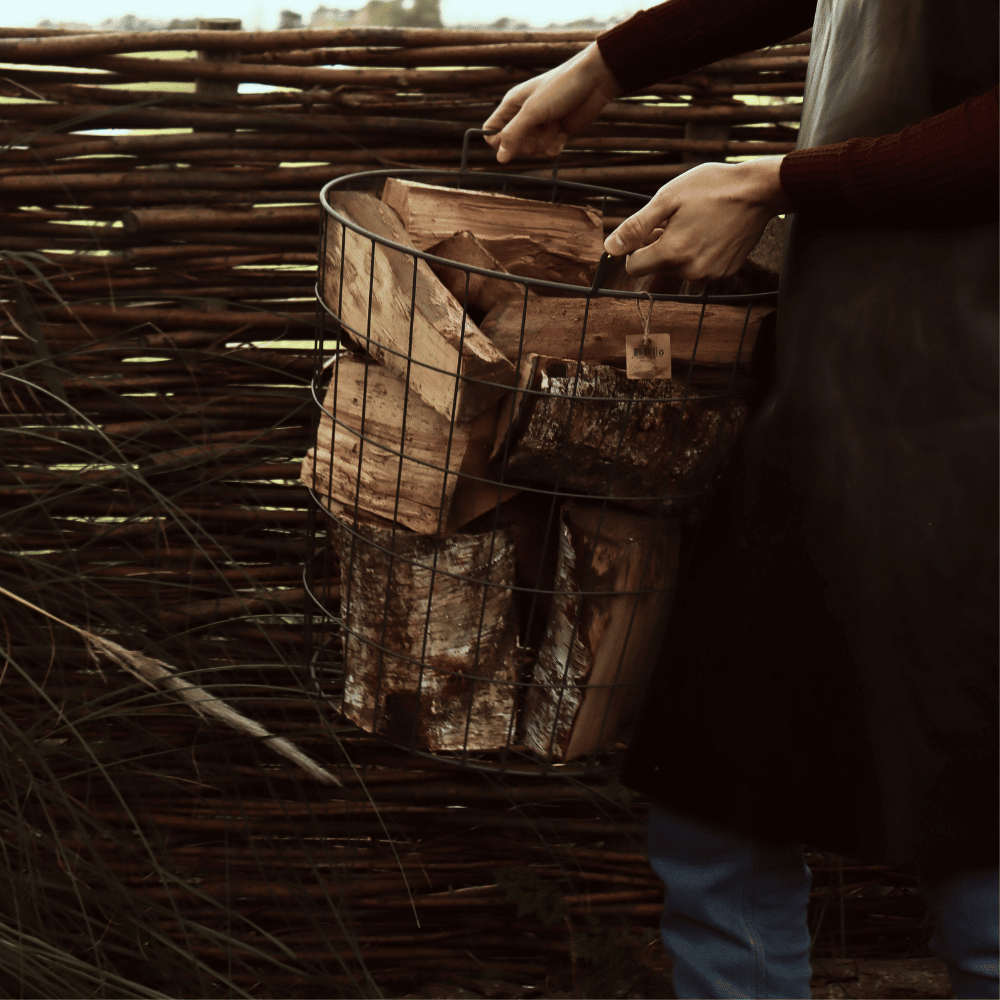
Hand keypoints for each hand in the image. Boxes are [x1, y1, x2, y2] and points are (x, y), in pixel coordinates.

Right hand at [483, 43, 622, 162]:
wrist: (594, 81)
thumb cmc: (561, 87)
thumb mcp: (533, 110)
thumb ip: (513, 134)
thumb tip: (500, 159)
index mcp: (511, 105)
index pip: (491, 132)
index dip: (499, 141)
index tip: (514, 137)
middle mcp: (523, 116)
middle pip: (513, 146)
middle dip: (529, 142)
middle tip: (541, 126)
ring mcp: (540, 126)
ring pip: (532, 151)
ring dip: (546, 141)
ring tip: (556, 121)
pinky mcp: (556, 133)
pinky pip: (548, 152)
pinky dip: (557, 144)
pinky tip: (564, 129)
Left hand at [604, 157, 792, 280]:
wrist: (759, 191)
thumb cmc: (712, 188)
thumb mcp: (667, 199)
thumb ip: (636, 227)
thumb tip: (610, 247)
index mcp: (672, 254)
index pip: (633, 268)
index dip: (635, 248)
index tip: (650, 229)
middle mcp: (691, 272)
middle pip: (656, 268)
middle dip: (658, 247)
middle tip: (677, 220)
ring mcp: (710, 275)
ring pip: (678, 269)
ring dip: (679, 251)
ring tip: (696, 223)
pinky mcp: (725, 273)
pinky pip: (699, 269)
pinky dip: (699, 253)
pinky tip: (712, 231)